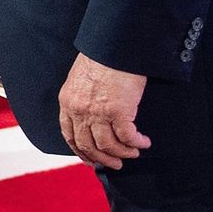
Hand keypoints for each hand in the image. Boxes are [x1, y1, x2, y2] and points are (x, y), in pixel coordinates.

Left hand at [58, 52, 150, 169]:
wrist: (114, 48)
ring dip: (123, 153)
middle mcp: (80, 110)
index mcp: (68, 102)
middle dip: (103, 158)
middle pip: (88, 144)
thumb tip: (91, 116)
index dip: (80, 150)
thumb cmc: (101, 59)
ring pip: (108, 145)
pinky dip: (137, 143)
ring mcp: (98, 112)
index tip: (91, 158)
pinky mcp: (119, 112)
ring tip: (133, 152)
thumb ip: (81, 98)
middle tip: (116, 163)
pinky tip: (144, 142)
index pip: (69, 134)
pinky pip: (128, 137)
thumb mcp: (80, 79)